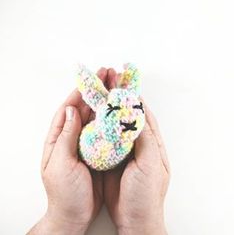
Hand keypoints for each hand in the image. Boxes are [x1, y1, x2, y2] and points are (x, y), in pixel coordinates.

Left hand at [27, 68, 107, 234]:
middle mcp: (72, 137)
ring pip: (96, 118)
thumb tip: (70, 109)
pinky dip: (111, 120)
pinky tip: (120, 112)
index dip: (79, 92)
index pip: (68, 109)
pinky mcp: (97, 152)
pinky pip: (105, 131)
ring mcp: (86, 144)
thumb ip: (65, 137)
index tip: (91, 78)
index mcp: (58, 139)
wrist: (74, 215)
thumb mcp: (59, 165)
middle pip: (84, 109)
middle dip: (96, 91)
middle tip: (108, 75)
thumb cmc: (64, 193)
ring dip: (105, 102)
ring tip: (116, 87)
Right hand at [104, 72, 169, 234]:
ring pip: (115, 124)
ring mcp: (124, 150)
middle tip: (108, 81)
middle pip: (127, 116)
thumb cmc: (146, 194)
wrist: (133, 219)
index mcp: (151, 142)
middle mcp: (138, 143)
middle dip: (118, 98)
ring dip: (107, 109)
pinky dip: (99, 126)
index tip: (122, 82)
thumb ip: (144, 138)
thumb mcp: (151, 164)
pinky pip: (105, 138)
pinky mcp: (111, 158)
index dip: (133, 97)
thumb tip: (137, 112)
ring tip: (98, 93)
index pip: (143, 114)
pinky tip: (91, 117)